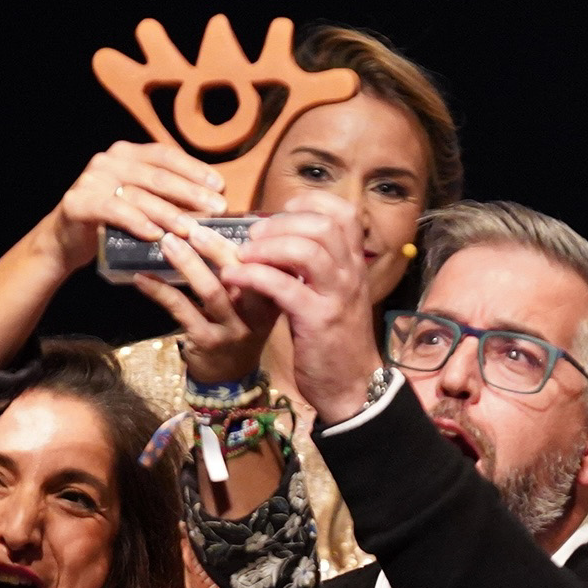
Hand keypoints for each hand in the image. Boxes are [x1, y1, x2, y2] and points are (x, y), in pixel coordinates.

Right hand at [38, 142, 227, 275]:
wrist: (64, 240)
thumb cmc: (110, 222)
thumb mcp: (140, 203)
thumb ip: (166, 196)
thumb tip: (210, 203)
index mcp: (127, 154)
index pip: (166, 155)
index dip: (194, 169)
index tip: (220, 186)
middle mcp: (109, 160)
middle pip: (157, 175)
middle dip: (190, 192)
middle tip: (216, 208)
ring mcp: (92, 179)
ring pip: (138, 194)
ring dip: (168, 212)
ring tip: (191, 228)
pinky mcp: (79, 202)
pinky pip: (113, 210)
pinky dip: (136, 222)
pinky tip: (155, 234)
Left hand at [132, 225, 278, 383]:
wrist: (230, 378)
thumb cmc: (237, 329)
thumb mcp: (253, 302)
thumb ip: (245, 270)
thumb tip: (217, 225)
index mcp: (273, 295)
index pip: (263, 260)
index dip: (243, 239)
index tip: (219, 217)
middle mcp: (258, 313)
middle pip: (241, 271)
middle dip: (214, 245)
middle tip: (191, 225)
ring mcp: (234, 329)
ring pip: (212, 290)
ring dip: (186, 263)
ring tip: (167, 242)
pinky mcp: (207, 341)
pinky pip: (182, 310)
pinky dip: (160, 291)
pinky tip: (142, 278)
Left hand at [220, 192, 381, 423]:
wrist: (352, 384)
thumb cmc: (334, 339)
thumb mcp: (332, 295)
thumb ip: (314, 267)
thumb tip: (280, 240)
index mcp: (354, 264)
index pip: (344, 213)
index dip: (310, 202)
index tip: (282, 211)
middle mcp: (350, 274)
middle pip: (323, 225)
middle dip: (282, 222)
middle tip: (254, 235)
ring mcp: (336, 296)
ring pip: (306, 251)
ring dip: (267, 247)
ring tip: (242, 254)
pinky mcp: (317, 320)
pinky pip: (283, 287)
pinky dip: (254, 276)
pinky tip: (234, 278)